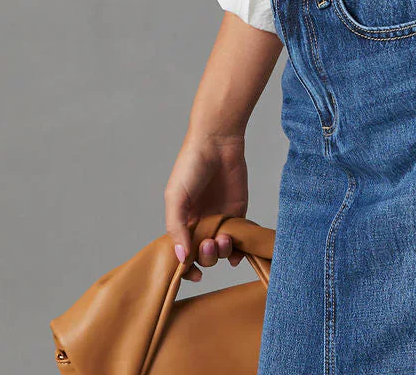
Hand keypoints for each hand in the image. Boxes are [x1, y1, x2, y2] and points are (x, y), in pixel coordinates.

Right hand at [163, 132, 248, 281]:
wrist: (218, 142)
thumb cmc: (191, 165)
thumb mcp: (176, 197)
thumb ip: (177, 227)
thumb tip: (181, 258)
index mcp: (181, 222)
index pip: (181, 253)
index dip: (185, 267)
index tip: (192, 273)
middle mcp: (200, 224)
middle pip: (202, 255)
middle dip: (207, 256)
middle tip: (210, 243)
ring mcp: (220, 220)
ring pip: (221, 251)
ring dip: (223, 253)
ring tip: (224, 239)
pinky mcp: (238, 213)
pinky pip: (239, 240)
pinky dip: (239, 252)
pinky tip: (238, 251)